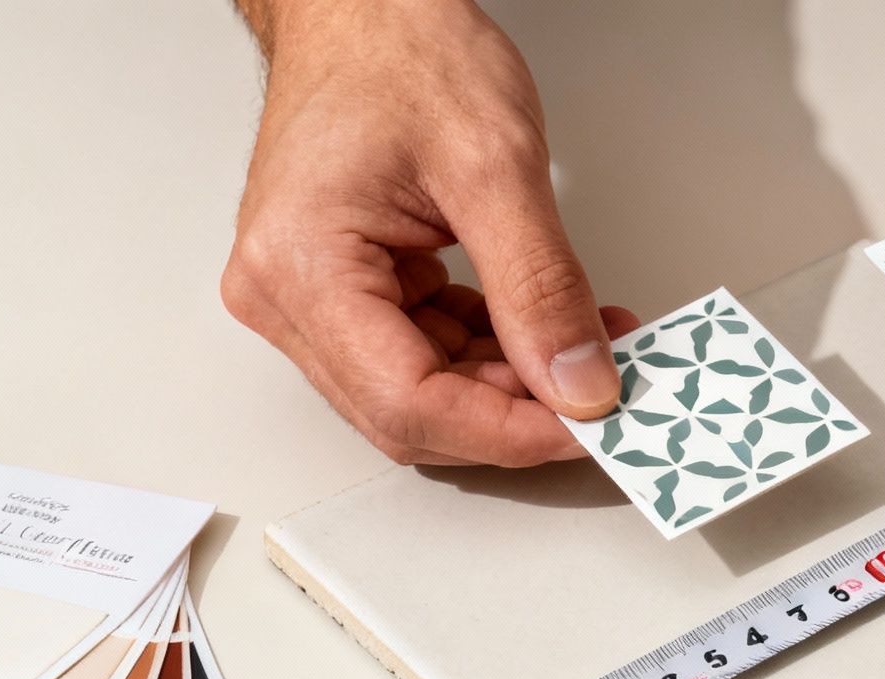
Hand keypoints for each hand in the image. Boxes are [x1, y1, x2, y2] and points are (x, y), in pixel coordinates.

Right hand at [222, 0, 632, 465]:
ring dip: (510, 384)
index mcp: (300, 265)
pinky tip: (546, 329)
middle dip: (514, 413)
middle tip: (600, 392)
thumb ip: (542, 287)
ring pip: (421, 392)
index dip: (506, 430)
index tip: (586, 422)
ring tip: (589, 346)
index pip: (407, 403)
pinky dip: (490, 351)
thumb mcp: (497, 166)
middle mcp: (284, 294)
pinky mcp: (340, 288)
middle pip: (409, 413)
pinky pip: (421, 352)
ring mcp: (306, 296)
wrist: (364, 2)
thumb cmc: (400, 50)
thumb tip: (579, 381)